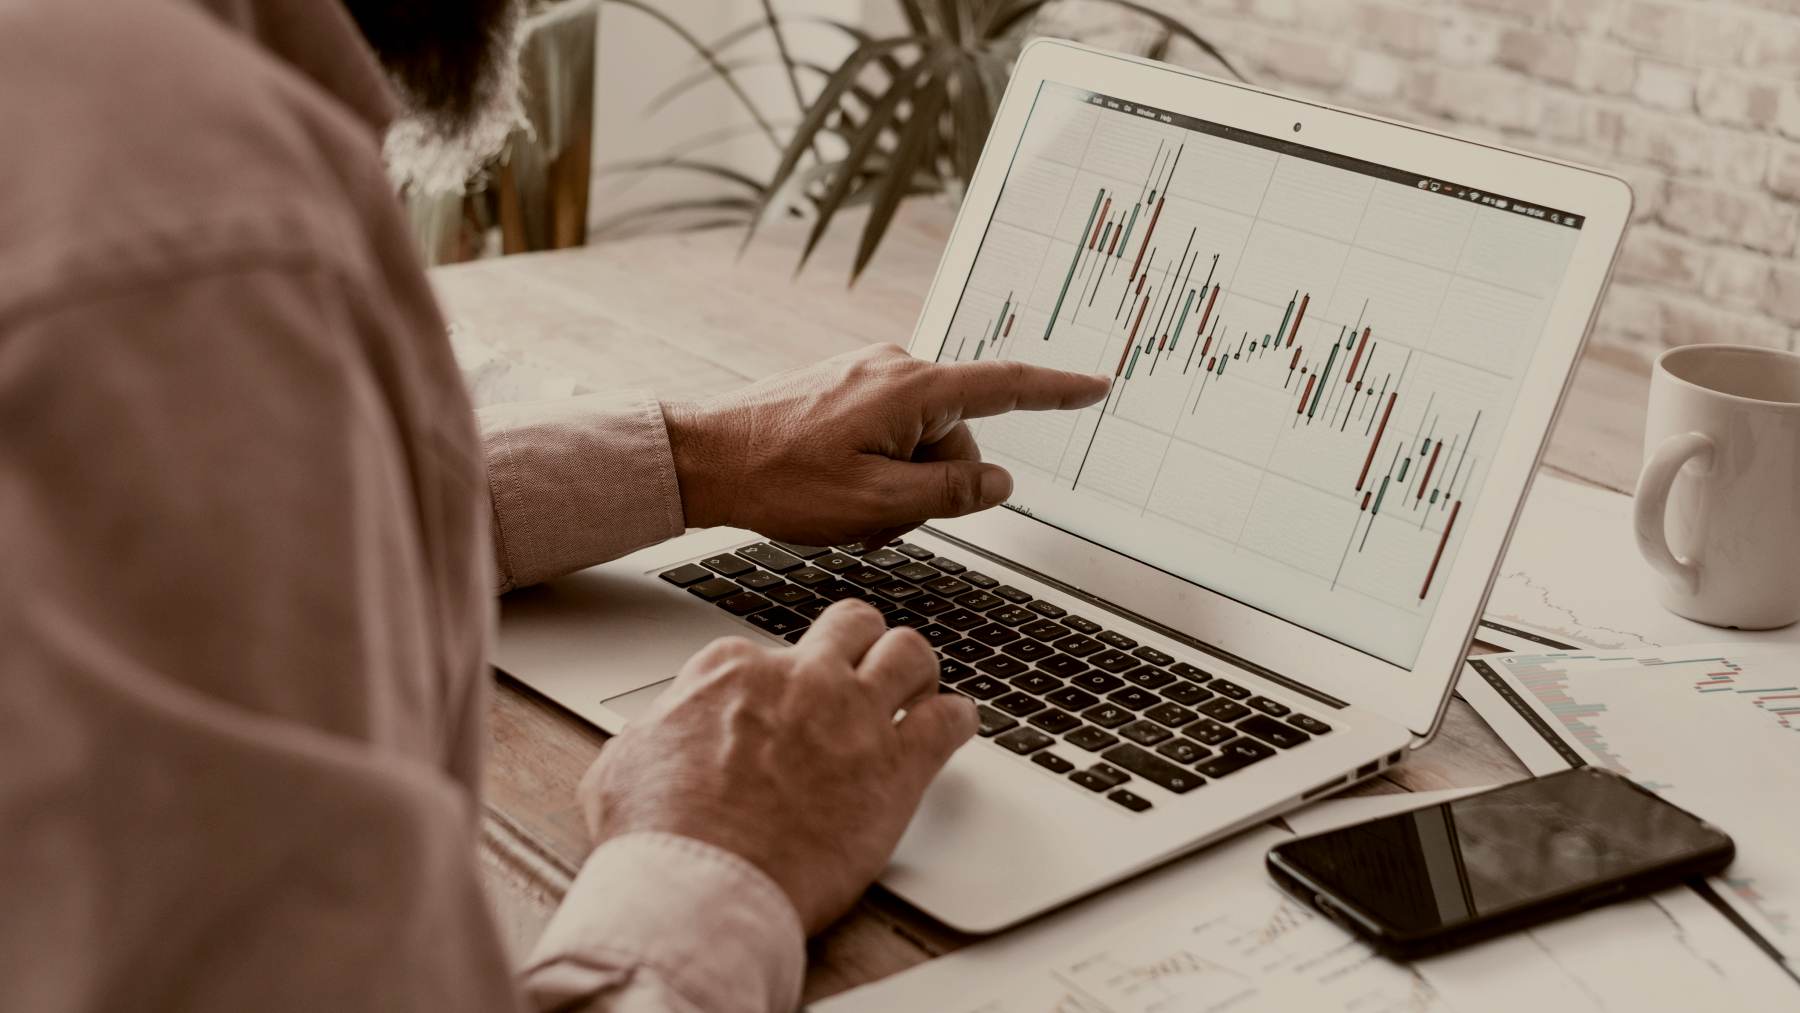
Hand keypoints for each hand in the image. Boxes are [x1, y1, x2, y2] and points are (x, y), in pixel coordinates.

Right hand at [577, 600, 975, 932]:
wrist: (700, 884)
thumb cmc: (658, 834)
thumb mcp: (624, 761)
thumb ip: (656, 732)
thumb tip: (660, 734)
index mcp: (733, 670)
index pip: (770, 648)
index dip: (780, 681)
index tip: (783, 704)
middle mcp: (800, 678)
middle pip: (851, 626)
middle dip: (860, 643)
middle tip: (863, 670)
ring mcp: (853, 715)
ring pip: (910, 652)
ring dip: (917, 668)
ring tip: (918, 688)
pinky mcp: (897, 766)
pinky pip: (950, 719)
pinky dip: (958, 719)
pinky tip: (953, 727)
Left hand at [663, 344, 1109, 546]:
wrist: (703, 458)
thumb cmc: (779, 481)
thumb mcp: (876, 506)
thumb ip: (950, 494)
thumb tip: (998, 481)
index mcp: (912, 389)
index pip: (1005, 385)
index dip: (1058, 390)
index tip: (1097, 384)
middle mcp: (895, 369)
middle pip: (957, 437)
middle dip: (933, 487)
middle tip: (877, 522)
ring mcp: (868, 376)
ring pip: (921, 443)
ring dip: (899, 487)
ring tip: (848, 513)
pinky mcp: (846, 388)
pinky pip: (889, 434)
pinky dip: (878, 472)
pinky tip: (836, 494)